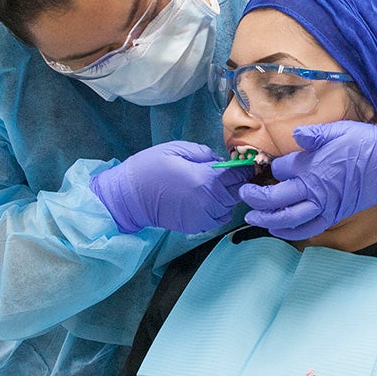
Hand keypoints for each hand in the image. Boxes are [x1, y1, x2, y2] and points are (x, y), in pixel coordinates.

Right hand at [91, 141, 255, 233]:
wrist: (129, 198)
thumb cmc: (149, 169)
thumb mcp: (176, 149)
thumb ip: (203, 153)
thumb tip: (221, 160)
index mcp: (204, 180)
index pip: (237, 174)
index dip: (244, 167)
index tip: (246, 161)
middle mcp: (208, 202)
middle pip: (238, 191)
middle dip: (239, 181)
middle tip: (235, 172)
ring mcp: (203, 217)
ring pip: (230, 206)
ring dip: (230, 195)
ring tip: (220, 184)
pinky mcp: (197, 226)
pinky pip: (219, 217)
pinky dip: (220, 208)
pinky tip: (210, 198)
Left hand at [238, 121, 376, 239]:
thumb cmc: (366, 144)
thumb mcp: (339, 130)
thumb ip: (314, 134)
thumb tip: (296, 134)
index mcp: (312, 166)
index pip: (281, 168)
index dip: (275, 166)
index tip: (275, 164)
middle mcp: (315, 189)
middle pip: (276, 198)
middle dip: (256, 197)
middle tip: (243, 194)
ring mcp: (325, 206)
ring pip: (288, 219)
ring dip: (267, 220)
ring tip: (251, 218)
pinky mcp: (334, 215)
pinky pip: (307, 229)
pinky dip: (290, 232)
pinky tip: (278, 230)